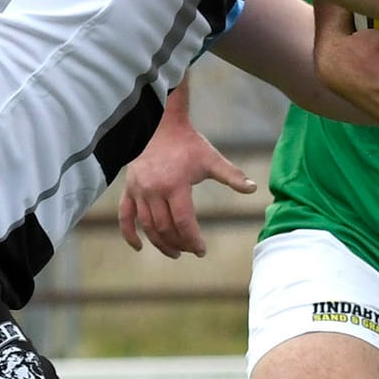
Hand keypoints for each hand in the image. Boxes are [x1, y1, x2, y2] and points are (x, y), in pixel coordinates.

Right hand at [118, 125, 255, 258]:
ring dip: (160, 243)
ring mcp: (138, 190)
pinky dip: (129, 234)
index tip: (201, 251)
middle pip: (165, 227)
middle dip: (179, 243)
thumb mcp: (211, 158)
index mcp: (175, 184)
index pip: (184, 221)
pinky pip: (125, 216)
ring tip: (174, 252)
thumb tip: (253, 189)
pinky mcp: (129, 189)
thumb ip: (232, 175)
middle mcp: (153, 190)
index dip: (193, 240)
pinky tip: (139, 247)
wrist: (159, 126)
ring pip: (147, 226)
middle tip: (190, 250)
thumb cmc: (188, 143)